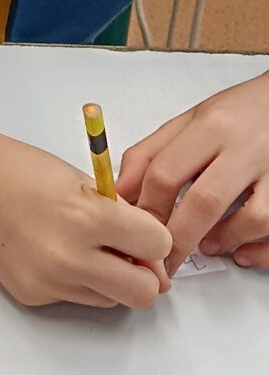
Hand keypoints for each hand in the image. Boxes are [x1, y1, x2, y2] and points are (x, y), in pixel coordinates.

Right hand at [0, 132, 172, 307]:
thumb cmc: (21, 171)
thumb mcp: (84, 183)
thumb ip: (122, 217)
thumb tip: (152, 253)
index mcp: (87, 217)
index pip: (158, 246)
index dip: (157, 239)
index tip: (147, 232)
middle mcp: (68, 257)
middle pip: (143, 292)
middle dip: (145, 275)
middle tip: (132, 255)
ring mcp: (48, 281)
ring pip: (112, 300)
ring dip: (112, 280)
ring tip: (89, 249)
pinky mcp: (32, 295)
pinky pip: (77, 298)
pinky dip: (79, 281)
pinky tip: (56, 253)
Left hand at [118, 73, 268, 270]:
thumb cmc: (241, 112)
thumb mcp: (191, 120)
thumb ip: (151, 152)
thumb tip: (119, 191)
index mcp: (211, 128)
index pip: (165, 174)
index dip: (145, 210)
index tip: (135, 230)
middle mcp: (246, 148)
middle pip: (204, 202)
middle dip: (176, 240)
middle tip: (161, 262)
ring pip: (252, 219)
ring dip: (223, 241)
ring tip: (206, 245)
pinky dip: (261, 250)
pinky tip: (242, 252)